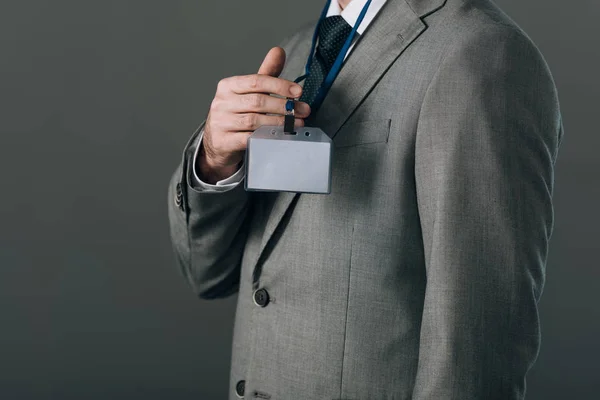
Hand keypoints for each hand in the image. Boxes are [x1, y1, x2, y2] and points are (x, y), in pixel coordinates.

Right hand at [198, 47, 310, 183]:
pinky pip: (248, 139)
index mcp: (228, 86)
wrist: (217, 142)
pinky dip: (266, 137)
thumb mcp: (249, 93)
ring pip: (254, 121)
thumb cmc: (236, 114)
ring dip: (279, 122)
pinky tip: (279, 136)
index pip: (256, 82)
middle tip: (303, 110)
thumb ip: (265, 74)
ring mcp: (220, 123)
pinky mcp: (223, 141)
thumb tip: (278, 51)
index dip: (279, 85)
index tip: (298, 91)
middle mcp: (222, 102)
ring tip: (296, 123)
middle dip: (284, 106)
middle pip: (257, 102)